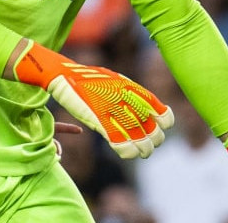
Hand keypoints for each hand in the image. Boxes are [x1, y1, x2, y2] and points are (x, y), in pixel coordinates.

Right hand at [13, 40, 173, 158]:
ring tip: (141, 152)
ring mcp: (114, 112)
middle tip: (148, 144)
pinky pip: (120, 144)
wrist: (63, 75)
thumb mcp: (113, 79)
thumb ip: (130, 92)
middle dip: (154, 141)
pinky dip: (126, 151)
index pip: (163, 114)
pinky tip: (126, 153)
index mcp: (134, 91)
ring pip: (140, 141)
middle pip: (154, 131)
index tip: (159, 127)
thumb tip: (145, 105)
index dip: (164, 124)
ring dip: (143, 151)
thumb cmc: (87, 77)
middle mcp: (128, 102)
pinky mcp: (99, 122)